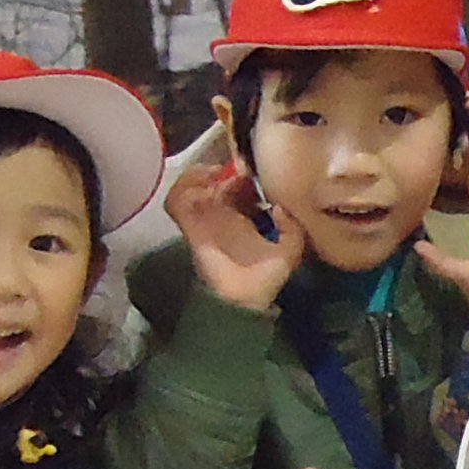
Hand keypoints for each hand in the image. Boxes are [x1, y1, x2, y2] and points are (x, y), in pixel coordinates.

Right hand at [166, 155, 296, 311]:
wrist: (241, 300)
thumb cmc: (265, 278)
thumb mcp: (290, 250)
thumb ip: (292, 228)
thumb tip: (279, 207)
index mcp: (242, 216)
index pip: (237, 183)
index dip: (244, 172)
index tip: (253, 169)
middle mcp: (220, 213)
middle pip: (214, 177)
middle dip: (224, 168)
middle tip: (237, 169)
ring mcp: (202, 218)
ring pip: (190, 183)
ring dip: (201, 174)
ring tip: (216, 175)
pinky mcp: (189, 226)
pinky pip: (176, 200)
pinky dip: (185, 188)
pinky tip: (203, 185)